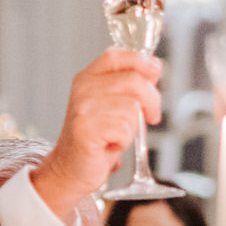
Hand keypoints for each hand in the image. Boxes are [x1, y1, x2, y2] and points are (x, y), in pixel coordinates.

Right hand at [33, 50, 161, 221]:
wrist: (70, 169)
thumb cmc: (96, 140)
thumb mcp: (115, 105)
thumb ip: (132, 85)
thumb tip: (154, 66)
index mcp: (88, 77)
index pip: (118, 55)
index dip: (141, 62)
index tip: (154, 74)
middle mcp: (84, 89)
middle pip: (135, 81)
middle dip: (152, 101)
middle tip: (151, 117)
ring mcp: (83, 108)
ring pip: (132, 108)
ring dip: (133, 127)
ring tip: (118, 135)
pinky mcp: (86, 129)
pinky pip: (124, 129)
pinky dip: (124, 141)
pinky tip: (110, 145)